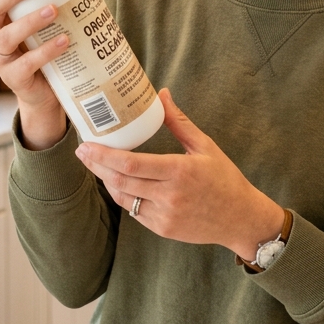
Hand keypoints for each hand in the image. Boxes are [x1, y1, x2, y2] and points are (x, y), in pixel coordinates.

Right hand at [0, 0, 67, 148]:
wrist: (48, 91)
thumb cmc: (42, 47)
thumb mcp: (41, 19)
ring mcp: (0, 59)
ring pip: (6, 36)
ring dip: (30, 20)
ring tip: (54, 10)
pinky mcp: (13, 79)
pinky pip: (25, 64)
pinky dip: (45, 51)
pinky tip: (63, 42)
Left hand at [74, 89, 284, 258]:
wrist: (241, 219)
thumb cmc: (225, 179)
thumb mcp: (205, 146)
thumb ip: (178, 121)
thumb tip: (162, 94)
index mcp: (179, 171)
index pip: (131, 164)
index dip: (104, 156)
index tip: (86, 145)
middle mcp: (169, 196)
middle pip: (120, 181)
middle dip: (97, 166)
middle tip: (82, 152)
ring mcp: (164, 216)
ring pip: (123, 198)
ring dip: (106, 181)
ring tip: (96, 164)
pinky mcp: (162, 229)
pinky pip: (134, 211)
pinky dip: (123, 195)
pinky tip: (116, 182)